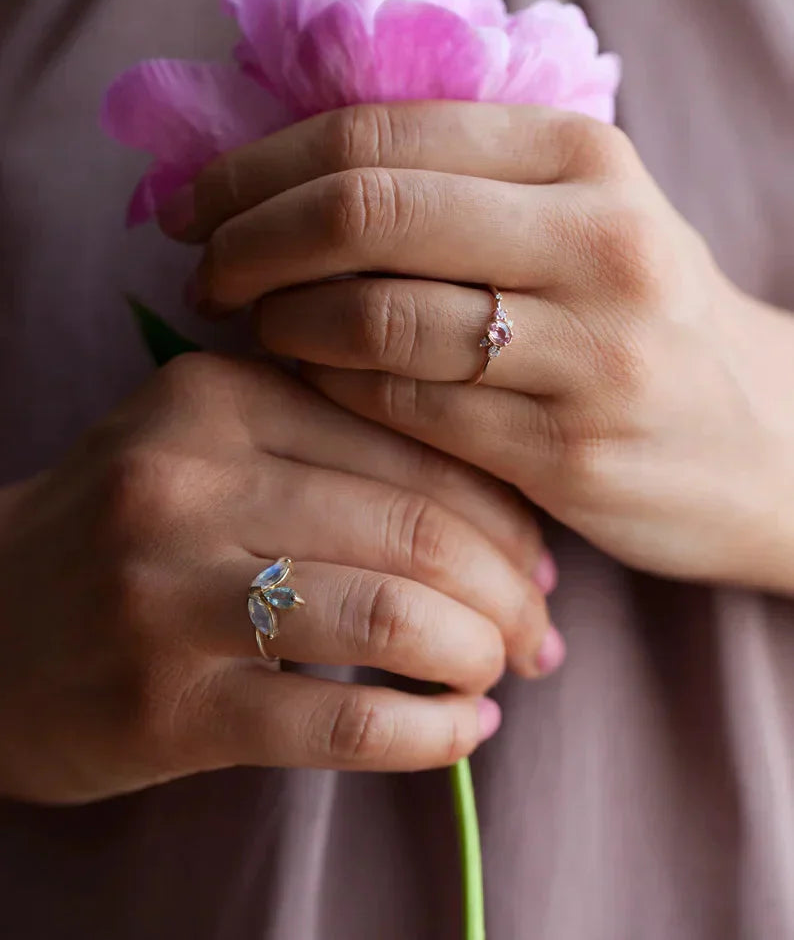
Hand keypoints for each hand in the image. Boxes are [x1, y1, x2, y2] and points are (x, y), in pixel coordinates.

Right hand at [0, 353, 557, 804]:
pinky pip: (344, 723)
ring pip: (394, 617)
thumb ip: (338, 451)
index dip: (506, 510)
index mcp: (220, 394)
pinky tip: (461, 731)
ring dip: (479, 656)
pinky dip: (432, 733)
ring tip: (499, 676)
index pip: (415, 439)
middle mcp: (190, 478)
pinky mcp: (163, 704)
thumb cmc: (128, 532)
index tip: (541, 561)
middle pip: (418, 528)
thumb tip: (511, 523)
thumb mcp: (210, 448)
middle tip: (540, 633)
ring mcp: (169, 592)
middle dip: (511, 590)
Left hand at [167, 102, 793, 592]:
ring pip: (375, 316)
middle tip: (204, 268)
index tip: (197, 202)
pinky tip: (305, 379)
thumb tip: (279, 169)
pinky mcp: (570, 448)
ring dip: (280, 321)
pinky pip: (403, 407)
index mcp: (582, 154)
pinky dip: (327, 387)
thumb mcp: (581, 215)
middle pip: (364, 212)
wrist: (768, 440)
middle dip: (250, 239)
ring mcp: (589, 348)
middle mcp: (594, 237)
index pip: (375, 134)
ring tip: (250, 325)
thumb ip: (458, 179)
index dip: (258, 166)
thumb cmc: (641, 316)